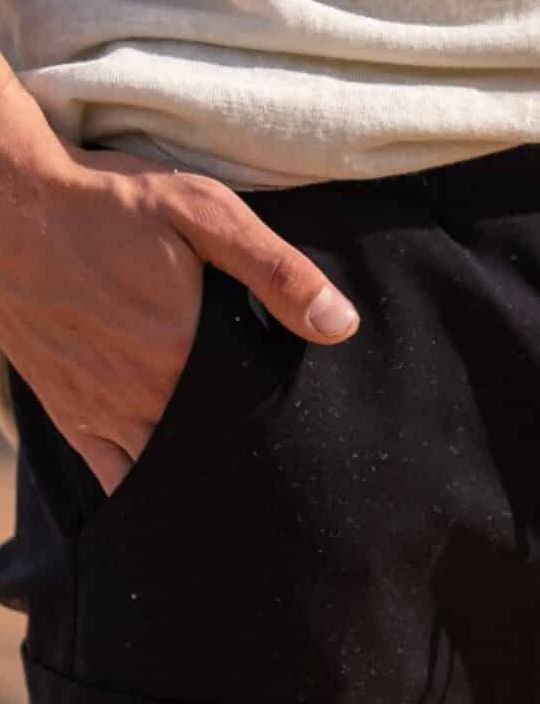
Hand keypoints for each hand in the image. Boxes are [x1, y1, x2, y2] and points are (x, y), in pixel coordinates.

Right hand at [0, 138, 359, 495]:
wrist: (6, 207)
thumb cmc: (109, 204)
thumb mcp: (202, 214)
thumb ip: (275, 271)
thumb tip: (341, 325)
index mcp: (183, 358)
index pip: (254, 425)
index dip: (285, 441)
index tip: (310, 451)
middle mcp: (144, 400)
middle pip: (215, 458)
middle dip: (249, 470)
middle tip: (286, 482)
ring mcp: (104, 416)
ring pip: (167, 478)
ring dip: (203, 485)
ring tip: (239, 493)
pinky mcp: (71, 417)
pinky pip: (116, 480)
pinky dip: (148, 496)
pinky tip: (177, 499)